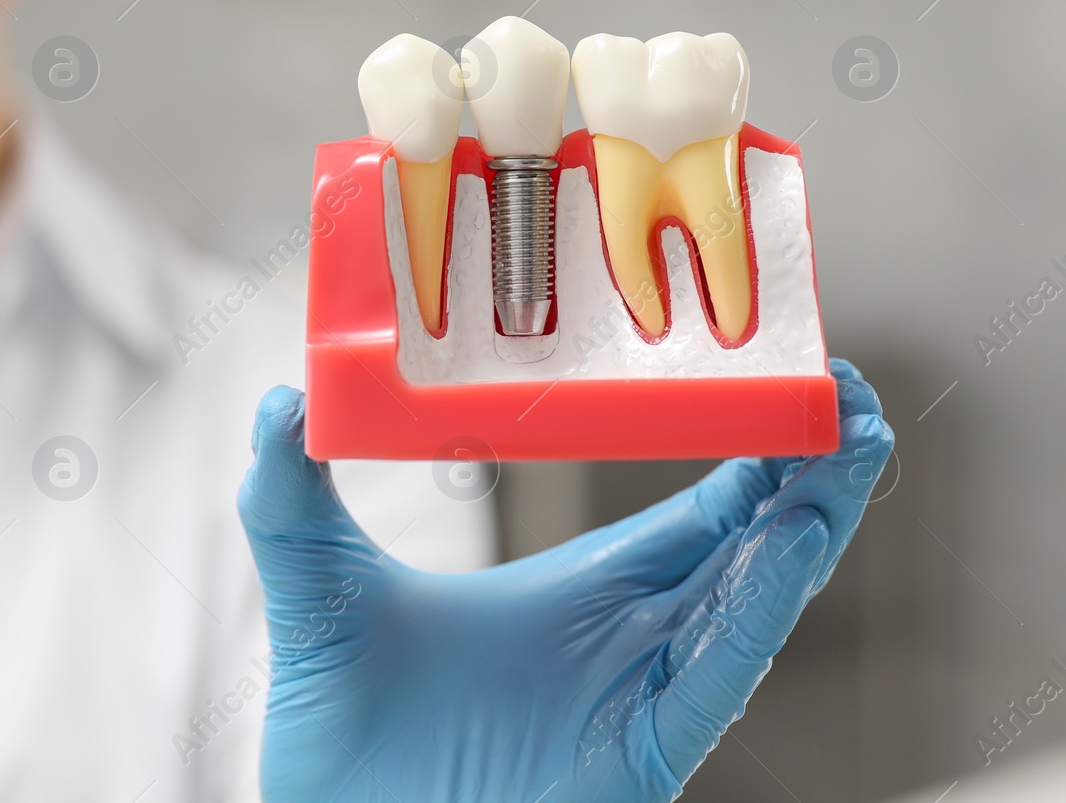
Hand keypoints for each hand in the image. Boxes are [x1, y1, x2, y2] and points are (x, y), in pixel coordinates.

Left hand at [237, 358, 892, 801]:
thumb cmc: (341, 726)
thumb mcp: (316, 584)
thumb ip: (290, 494)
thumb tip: (280, 403)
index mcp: (580, 591)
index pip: (692, 507)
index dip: (747, 445)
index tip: (782, 374)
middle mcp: (630, 639)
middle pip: (749, 543)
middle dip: (807, 470)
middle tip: (850, 392)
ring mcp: (640, 697)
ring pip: (752, 601)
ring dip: (806, 522)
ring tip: (846, 442)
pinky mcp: (638, 756)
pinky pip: (714, 675)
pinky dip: (755, 608)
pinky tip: (784, 542)